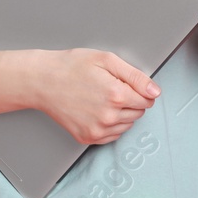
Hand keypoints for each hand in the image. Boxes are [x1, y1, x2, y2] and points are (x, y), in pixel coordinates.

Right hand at [28, 48, 159, 144]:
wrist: (42, 81)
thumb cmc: (71, 67)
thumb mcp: (107, 60)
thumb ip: (135, 76)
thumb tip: (155, 91)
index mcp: (116, 95)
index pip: (147, 99)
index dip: (139, 89)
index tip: (125, 83)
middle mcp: (108, 117)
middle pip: (138, 113)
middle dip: (131, 100)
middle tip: (110, 87)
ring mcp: (97, 130)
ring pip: (127, 125)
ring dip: (121, 113)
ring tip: (101, 98)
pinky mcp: (87, 138)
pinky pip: (113, 135)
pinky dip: (110, 124)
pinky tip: (97, 110)